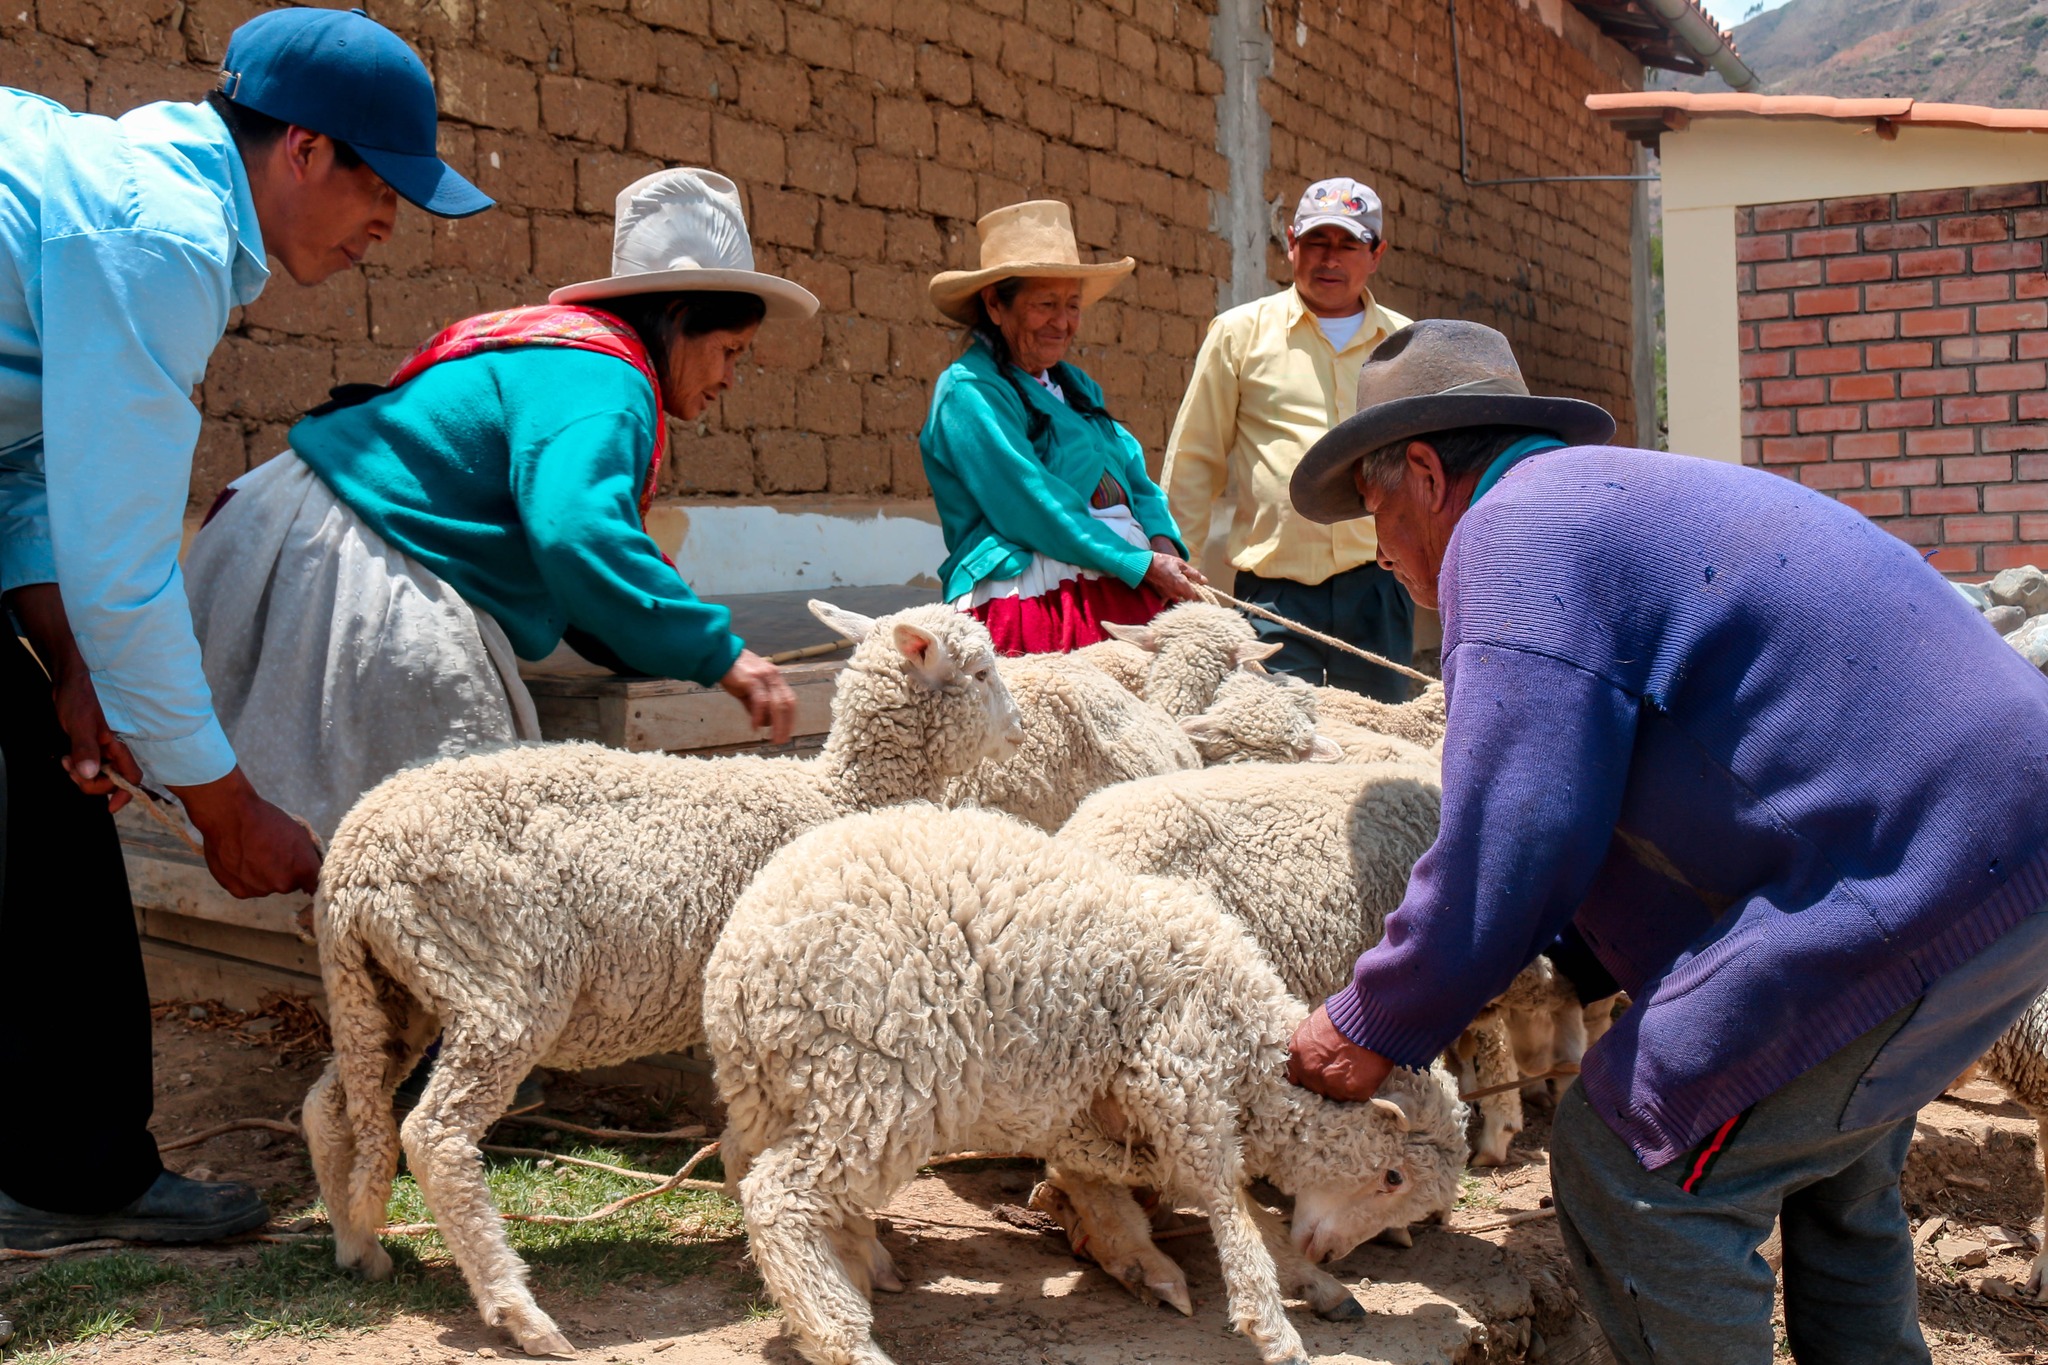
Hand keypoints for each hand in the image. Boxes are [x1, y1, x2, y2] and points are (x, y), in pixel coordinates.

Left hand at [6, 583, 142, 810]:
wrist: (71, 675)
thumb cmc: (81, 694)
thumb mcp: (80, 723)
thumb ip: (86, 749)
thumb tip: (90, 774)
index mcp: (122, 743)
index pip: (131, 776)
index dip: (123, 793)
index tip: (109, 806)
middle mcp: (117, 746)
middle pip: (114, 779)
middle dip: (92, 784)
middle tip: (71, 773)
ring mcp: (105, 745)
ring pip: (100, 772)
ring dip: (82, 775)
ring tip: (65, 763)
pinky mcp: (93, 741)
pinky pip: (90, 763)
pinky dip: (78, 767)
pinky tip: (66, 758)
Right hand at [169, 768, 322, 898]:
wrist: (229, 816)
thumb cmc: (266, 819)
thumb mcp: (299, 833)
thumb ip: (306, 856)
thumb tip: (309, 870)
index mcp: (303, 869)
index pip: (314, 884)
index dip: (307, 877)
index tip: (302, 872)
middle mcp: (284, 885)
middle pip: (288, 884)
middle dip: (284, 872)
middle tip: (270, 853)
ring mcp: (261, 890)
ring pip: (267, 886)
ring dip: (263, 876)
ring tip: (251, 854)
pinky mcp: (240, 892)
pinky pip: (248, 888)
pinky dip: (245, 878)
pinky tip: (239, 860)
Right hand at [719, 650, 797, 745]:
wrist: (718, 655)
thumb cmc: (732, 673)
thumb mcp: (747, 689)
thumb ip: (754, 704)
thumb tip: (761, 722)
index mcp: (775, 677)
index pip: (790, 700)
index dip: (790, 717)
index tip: (788, 732)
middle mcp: (773, 676)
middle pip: (787, 704)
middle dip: (786, 725)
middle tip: (781, 741)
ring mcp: (764, 677)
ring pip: (777, 704)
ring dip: (777, 724)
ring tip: (773, 739)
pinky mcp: (752, 679)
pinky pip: (761, 701)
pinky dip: (759, 716)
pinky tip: (755, 727)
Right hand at [1142, 551, 1206, 602]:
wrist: (1146, 564)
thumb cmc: (1164, 562)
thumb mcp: (1181, 564)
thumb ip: (1194, 574)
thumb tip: (1205, 581)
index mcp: (1182, 585)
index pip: (1195, 597)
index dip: (1199, 596)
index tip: (1201, 592)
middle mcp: (1175, 593)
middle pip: (1187, 599)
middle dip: (1190, 594)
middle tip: (1190, 585)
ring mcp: (1167, 596)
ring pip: (1178, 599)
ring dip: (1181, 594)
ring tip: (1178, 584)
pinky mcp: (1160, 596)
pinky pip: (1167, 601)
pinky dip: (1170, 597)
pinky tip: (1170, 589)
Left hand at [1287, 1003, 1395, 1100]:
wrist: (1368, 1017)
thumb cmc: (1343, 1015)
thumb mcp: (1314, 1023)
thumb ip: (1305, 1042)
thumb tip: (1304, 1051)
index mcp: (1297, 1054)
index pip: (1297, 1075)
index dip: (1309, 1074)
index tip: (1320, 1072)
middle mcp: (1310, 1072)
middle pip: (1315, 1087)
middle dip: (1326, 1081)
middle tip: (1341, 1070)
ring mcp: (1331, 1084)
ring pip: (1335, 1094)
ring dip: (1343, 1086)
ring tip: (1355, 1070)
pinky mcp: (1352, 1091)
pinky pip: (1355, 1096)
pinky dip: (1361, 1088)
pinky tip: (1365, 1073)